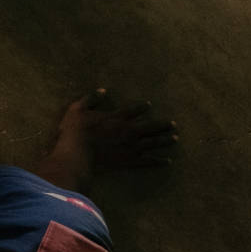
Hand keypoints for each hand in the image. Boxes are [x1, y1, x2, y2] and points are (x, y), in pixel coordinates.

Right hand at [41, 89, 179, 184]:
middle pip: (150, 127)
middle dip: (163, 125)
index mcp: (117, 118)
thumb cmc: (75, 131)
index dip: (142, 107)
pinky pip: (148, 161)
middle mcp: (129, 131)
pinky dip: (159, 160)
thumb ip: (90, 99)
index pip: (133, 110)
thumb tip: (102, 90)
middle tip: (174, 124)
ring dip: (165, 140)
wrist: (78, 154)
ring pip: (153, 143)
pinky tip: (167, 160)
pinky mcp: (130, 161)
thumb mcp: (77, 109)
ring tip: (175, 138)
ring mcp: (131, 147)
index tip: (149, 105)